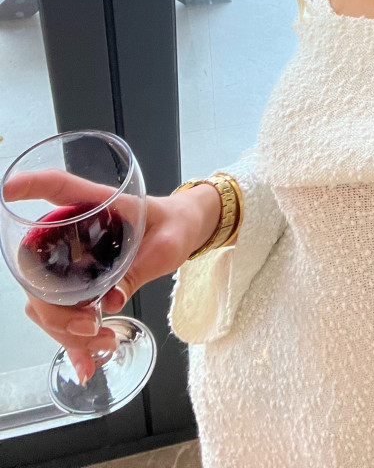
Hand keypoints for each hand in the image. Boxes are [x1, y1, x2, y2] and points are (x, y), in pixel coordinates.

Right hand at [5, 169, 209, 383]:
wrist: (182, 234)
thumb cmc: (175, 225)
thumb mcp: (166, 244)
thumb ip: (139, 268)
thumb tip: (111, 300)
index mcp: (98, 204)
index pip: (58, 186)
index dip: (32, 185)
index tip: (9, 189)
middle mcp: (75, 228)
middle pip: (39, 266)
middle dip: (56, 308)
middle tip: (92, 326)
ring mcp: (71, 256)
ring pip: (45, 299)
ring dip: (65, 330)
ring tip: (101, 344)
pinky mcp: (77, 280)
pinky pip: (61, 313)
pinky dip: (71, 340)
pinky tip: (85, 362)